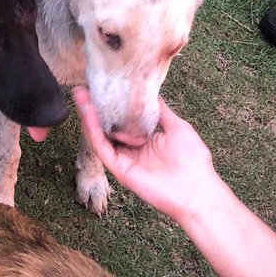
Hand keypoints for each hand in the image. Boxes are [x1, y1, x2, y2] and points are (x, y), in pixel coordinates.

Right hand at [73, 87, 226, 223]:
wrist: (195, 190)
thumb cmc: (193, 159)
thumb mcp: (177, 126)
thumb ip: (160, 111)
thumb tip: (151, 93)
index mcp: (147, 138)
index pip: (124, 118)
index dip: (113, 103)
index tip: (105, 86)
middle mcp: (133, 148)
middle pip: (109, 125)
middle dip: (96, 106)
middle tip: (84, 88)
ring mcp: (125, 158)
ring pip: (101, 135)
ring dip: (89, 115)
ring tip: (80, 95)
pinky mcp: (119, 168)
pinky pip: (102, 148)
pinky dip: (93, 131)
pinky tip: (88, 113)